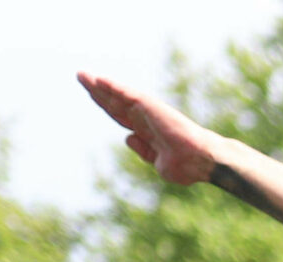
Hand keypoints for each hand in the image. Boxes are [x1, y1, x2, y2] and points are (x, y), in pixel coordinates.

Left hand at [78, 72, 218, 185]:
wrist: (201, 161)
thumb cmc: (187, 166)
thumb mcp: (159, 163)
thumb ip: (143, 151)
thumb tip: (128, 138)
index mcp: (145, 131)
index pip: (119, 114)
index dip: (104, 104)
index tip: (91, 94)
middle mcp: (144, 118)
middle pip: (114, 101)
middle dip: (97, 90)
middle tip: (81, 76)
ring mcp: (147, 111)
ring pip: (118, 95)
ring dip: (99, 85)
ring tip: (82, 75)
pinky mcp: (151, 107)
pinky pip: (128, 95)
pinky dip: (114, 87)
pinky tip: (99, 80)